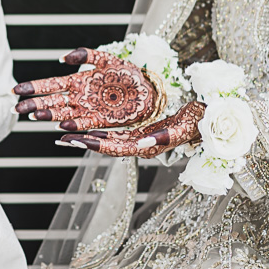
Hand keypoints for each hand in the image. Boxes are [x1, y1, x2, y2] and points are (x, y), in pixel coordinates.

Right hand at [14, 47, 157, 131]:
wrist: (149, 88)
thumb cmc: (128, 73)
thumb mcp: (105, 59)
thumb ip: (84, 55)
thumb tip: (61, 59)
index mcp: (77, 81)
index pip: (50, 85)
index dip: (33, 87)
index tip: (16, 90)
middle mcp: (78, 97)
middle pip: (51, 101)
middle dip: (33, 104)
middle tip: (16, 108)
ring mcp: (87, 109)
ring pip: (62, 113)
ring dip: (48, 115)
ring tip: (34, 115)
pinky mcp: (99, 120)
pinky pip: (83, 123)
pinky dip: (72, 125)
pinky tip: (61, 125)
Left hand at [56, 100, 204, 158]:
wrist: (207, 120)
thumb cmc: (197, 121)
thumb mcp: (183, 126)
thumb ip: (164, 137)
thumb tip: (144, 143)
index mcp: (149, 146)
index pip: (116, 147)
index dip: (95, 143)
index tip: (76, 139)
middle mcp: (142, 146)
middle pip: (108, 146)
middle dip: (85, 142)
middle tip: (61, 138)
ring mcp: (141, 141)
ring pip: (109, 141)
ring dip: (89, 138)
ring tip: (68, 135)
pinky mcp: (142, 135)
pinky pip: (117, 136)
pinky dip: (101, 133)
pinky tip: (90, 130)